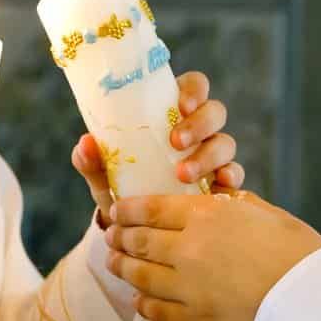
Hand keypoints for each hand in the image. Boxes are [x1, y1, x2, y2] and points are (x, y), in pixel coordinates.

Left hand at [71, 70, 246, 226]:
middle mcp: (197, 132)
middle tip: (175, 142)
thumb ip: (94, 164)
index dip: (193, 90)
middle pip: (214, 112)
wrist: (137, 233)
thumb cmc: (123, 194)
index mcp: (169, 116)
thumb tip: (85, 144)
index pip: (193, 87)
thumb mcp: (107, 180)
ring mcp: (213, 156)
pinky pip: (235, 174)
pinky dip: (230, 178)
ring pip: (226, 142)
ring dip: (207, 155)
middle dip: (199, 124)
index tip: (180, 106)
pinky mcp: (223, 183)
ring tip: (182, 175)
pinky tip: (218, 186)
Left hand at [104, 190, 320, 320]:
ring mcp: (188, 287)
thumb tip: (220, 200)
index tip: (117, 211)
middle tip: (112, 236)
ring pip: (140, 275)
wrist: (314, 303)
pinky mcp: (195, 319)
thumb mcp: (267, 214)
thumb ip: (235, 206)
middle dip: (119, 238)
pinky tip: (139, 300)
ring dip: (122, 268)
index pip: (151, 209)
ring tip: (115, 264)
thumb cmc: (300, 253)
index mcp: (207, 216)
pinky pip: (156, 311)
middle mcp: (189, 249)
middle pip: (139, 241)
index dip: (127, 210)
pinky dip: (143, 304)